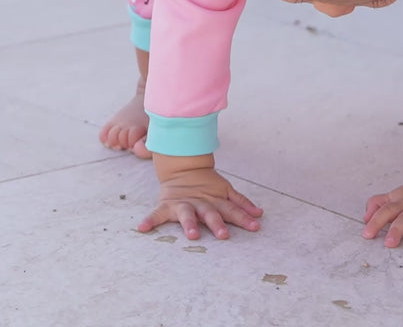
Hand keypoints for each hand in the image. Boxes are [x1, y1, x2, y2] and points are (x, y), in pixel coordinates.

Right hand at [138, 156, 262, 240]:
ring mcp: (183, 203)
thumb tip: (260, 215)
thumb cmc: (207, 185)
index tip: (255, 227)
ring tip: (192, 235)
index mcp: (215, 201)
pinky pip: (157, 214)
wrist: (183, 167)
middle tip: (224, 235)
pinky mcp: (167, 204)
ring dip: (189, 224)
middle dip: (217, 223)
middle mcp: (201, 203)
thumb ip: (241, 203)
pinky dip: (150, 220)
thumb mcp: (226, 191)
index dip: (244, 218)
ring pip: (187, 214)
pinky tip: (142, 228)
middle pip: (210, 213)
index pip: (232, 210)